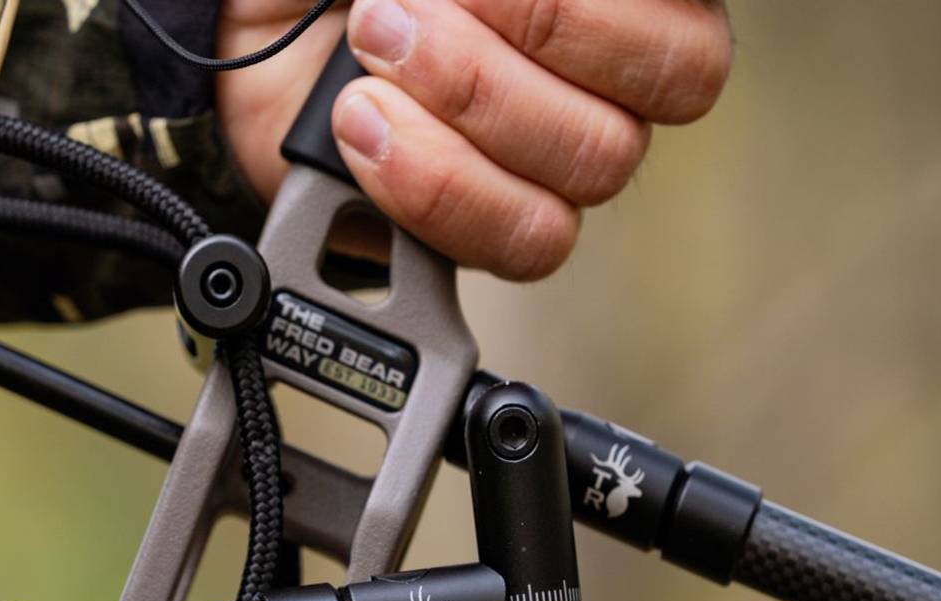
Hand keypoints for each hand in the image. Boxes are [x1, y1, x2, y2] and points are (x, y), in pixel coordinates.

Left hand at [217, 0, 733, 279]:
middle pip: (680, 74)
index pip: (685, 2)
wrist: (255, 28)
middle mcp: (621, 68)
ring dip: (469, 96)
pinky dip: (432, 181)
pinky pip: (524, 238)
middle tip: (404, 2)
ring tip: (369, 50)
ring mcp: (569, 156)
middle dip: (537, 21)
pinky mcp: (502, 226)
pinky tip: (364, 125)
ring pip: (598, 159)